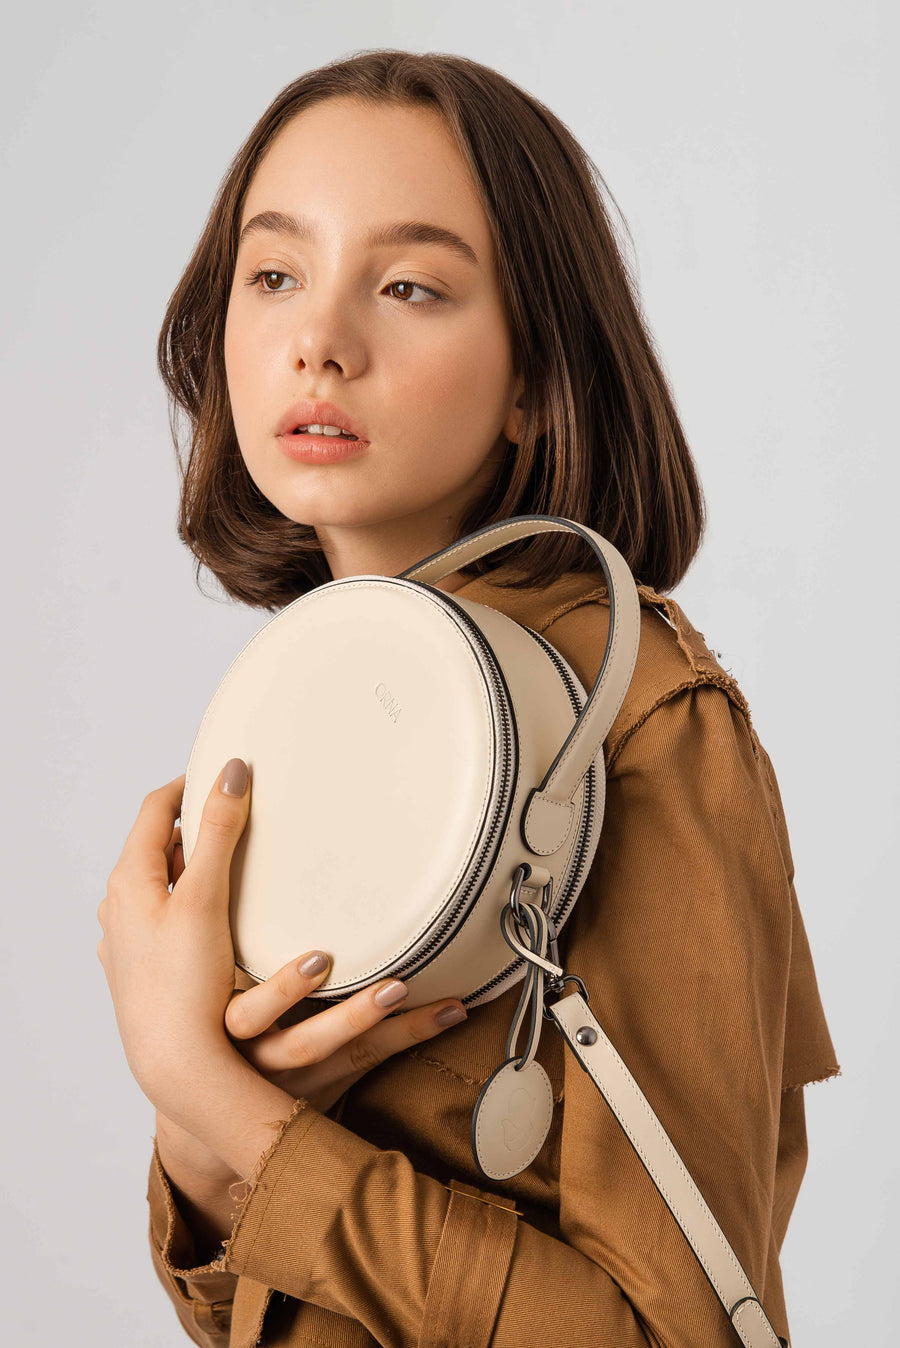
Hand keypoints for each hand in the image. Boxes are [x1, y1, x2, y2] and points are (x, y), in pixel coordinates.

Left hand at [97, 759, 257, 1124]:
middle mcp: (119, 907)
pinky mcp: (142, 969)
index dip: (188, 784)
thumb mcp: (205, 896)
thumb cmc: (184, 984)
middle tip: (238, 816)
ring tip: (234, 865)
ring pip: (161, 885)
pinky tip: (218, 919)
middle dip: (196, 827)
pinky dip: (190, 904)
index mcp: (128, 880)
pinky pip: (165, 920)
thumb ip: (218, 831)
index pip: (154, 808)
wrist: (176, 1063)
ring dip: (192, 867)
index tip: (221, 773)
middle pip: (156, 845)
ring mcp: (127, 941)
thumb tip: (230, 772)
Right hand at [166, 842, 469, 1118]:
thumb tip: (205, 817)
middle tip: (321, 958)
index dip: (207, 935)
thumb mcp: (199, 967)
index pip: (207, 967)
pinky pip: (371, 1057)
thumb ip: (202, 906)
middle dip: (286, 992)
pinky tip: (453, 1007)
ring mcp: (283, 1067)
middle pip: (255, 1019)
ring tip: (398, 987)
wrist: (212, 1110)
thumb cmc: (213, 1015)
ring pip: (318, 1046)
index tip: (254, 924)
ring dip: (360, 1017)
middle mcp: (239, 1041)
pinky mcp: (326, 1080)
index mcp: (207, 1002)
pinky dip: (413, 1030)